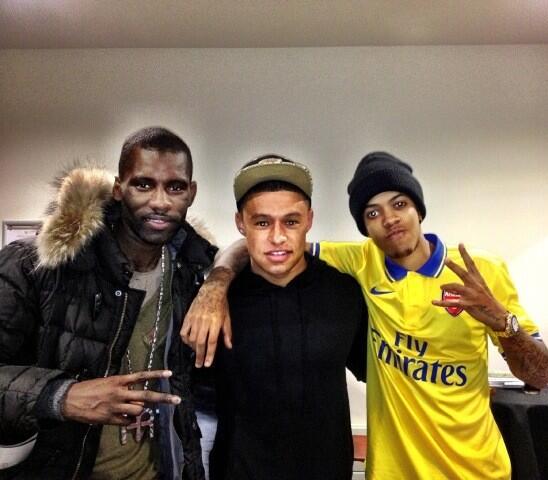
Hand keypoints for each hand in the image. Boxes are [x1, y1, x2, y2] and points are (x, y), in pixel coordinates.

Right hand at [62, 370, 179, 424]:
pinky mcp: (111, 418)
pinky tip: (123, 416)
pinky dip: (129, 420)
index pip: (142, 376)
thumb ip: (125, 388)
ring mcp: (116, 406)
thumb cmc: (91, 388)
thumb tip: (139, 399)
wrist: (71, 399)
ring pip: (139, 409)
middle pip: (146, 395)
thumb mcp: (109, 382)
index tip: (170, 373)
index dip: (156, 374)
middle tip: (177, 400)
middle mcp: (120, 392)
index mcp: (119, 380)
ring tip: (132, 407)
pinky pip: (128, 421)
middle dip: (163, 398)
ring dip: (140, 409)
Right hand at [181, 267, 233, 366]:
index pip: (211, 343)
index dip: (209, 355)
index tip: (207, 364)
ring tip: (196, 353)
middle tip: (199, 364)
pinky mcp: (188, 317)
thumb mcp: (227, 319)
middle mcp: (204, 322)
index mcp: (215, 323)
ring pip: (191, 338)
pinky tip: (188, 343)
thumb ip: (227, 333)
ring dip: (193, 348)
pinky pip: (184, 331)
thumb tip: (229, 346)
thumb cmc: (221, 305)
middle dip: (200, 356)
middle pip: (200, 343)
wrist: (211, 290)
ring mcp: (195, 319)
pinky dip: (185, 339)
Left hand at [431, 243, 506, 330]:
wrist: (497, 315)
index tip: (460, 244)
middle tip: (446, 259)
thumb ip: (471, 283)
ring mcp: (471, 295)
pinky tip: (433, 302)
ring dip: (448, 286)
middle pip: (463, 273)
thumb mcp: (481, 289)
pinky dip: (441, 303)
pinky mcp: (468, 305)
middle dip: (454, 266)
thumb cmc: (488, 302)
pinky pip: (452, 303)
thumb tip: (461, 278)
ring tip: (441, 287)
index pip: (471, 264)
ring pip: (457, 287)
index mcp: (478, 280)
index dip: (465, 254)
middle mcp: (475, 286)